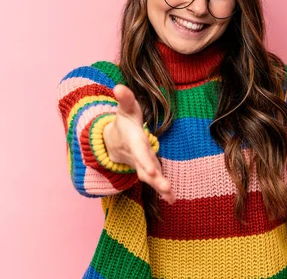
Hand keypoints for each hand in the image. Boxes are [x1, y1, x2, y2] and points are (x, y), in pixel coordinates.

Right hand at [103, 84, 175, 203]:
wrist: (114, 140)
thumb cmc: (124, 121)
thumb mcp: (125, 108)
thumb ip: (125, 98)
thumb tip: (119, 87)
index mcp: (134, 141)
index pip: (140, 152)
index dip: (145, 161)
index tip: (152, 171)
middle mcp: (137, 156)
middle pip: (145, 169)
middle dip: (154, 179)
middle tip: (165, 187)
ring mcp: (142, 165)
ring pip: (150, 178)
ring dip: (160, 187)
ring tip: (171, 196)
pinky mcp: (148, 169)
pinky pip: (155, 181)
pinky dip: (162, 191)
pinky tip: (172, 200)